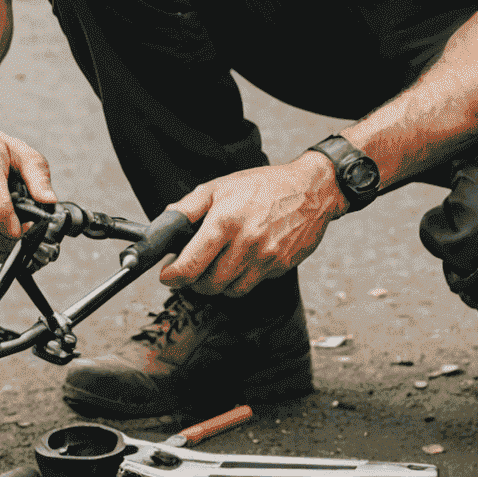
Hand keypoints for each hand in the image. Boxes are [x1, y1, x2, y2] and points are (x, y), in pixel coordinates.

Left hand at [161, 153, 347, 297]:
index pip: (190, 265)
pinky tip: (241, 261)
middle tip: (191, 271)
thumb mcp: (220, 186)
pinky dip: (239, 280)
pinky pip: (251, 284)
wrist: (310, 190)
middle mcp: (245, 243)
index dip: (173, 276)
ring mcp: (264, 258)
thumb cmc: (264, 186)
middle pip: (208, 285)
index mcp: (225, 221)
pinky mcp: (279, 267)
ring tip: (216, 264)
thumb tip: (166, 225)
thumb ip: (188, 207)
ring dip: (216, 283)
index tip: (167, 275)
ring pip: (229, 290)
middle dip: (193, 282)